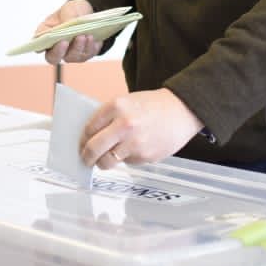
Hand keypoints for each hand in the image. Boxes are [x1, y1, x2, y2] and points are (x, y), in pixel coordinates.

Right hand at [35, 0, 101, 64]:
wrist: (87, 12)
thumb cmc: (71, 11)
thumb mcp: (68, 9)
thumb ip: (67, 17)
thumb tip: (68, 24)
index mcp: (45, 37)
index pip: (38, 47)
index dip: (40, 47)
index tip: (45, 40)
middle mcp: (56, 49)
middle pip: (53, 58)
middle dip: (59, 51)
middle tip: (65, 41)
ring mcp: (71, 53)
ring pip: (72, 57)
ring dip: (77, 48)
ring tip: (83, 35)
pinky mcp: (85, 53)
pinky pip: (87, 55)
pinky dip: (89, 47)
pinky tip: (91, 37)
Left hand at [80, 88, 203, 168]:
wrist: (183, 110)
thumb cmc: (155, 105)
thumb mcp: (128, 101)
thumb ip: (109, 117)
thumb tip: (91, 136)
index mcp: (116, 106)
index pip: (89, 128)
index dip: (82, 139)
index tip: (82, 144)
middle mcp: (124, 124)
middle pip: (93, 148)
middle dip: (86, 157)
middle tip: (85, 159)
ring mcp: (135, 143)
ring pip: (107, 161)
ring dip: (103, 163)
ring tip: (106, 160)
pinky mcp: (145, 156)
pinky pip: (127, 163)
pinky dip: (127, 159)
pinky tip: (135, 148)